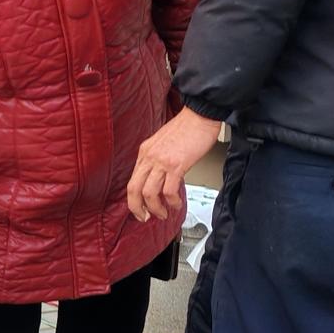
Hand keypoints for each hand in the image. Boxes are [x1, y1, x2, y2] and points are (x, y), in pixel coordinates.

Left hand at [127, 108, 221, 222]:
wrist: (201, 114)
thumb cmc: (188, 127)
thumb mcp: (163, 143)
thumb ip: (157, 159)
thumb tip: (158, 178)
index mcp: (145, 152)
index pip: (132, 180)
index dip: (134, 199)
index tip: (140, 209)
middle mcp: (149, 157)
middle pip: (134, 189)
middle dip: (137, 208)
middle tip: (145, 218)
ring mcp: (162, 161)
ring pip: (149, 193)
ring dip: (156, 209)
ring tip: (163, 213)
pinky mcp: (176, 165)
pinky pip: (169, 191)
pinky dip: (172, 202)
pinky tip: (176, 203)